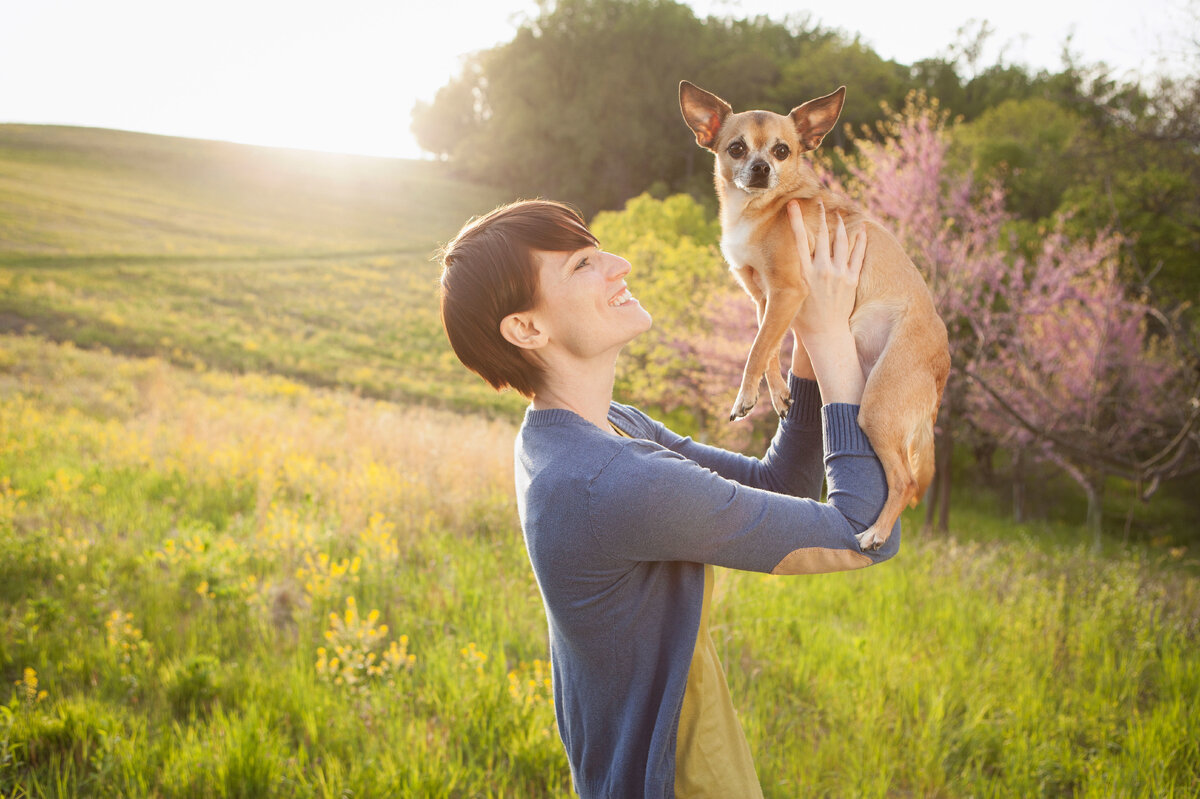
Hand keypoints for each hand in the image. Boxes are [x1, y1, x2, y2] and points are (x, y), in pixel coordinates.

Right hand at [786, 199, 866, 403]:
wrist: (826, 335)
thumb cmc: (800, 319)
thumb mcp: (781, 298)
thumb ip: (771, 281)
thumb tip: (754, 268)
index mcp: (803, 273)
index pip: (799, 240)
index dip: (796, 220)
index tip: (793, 204)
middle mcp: (822, 271)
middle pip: (823, 235)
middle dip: (821, 215)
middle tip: (819, 199)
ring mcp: (839, 275)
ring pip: (842, 242)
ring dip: (840, 224)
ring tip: (838, 211)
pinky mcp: (852, 280)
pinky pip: (858, 255)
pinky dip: (860, 240)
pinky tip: (861, 229)